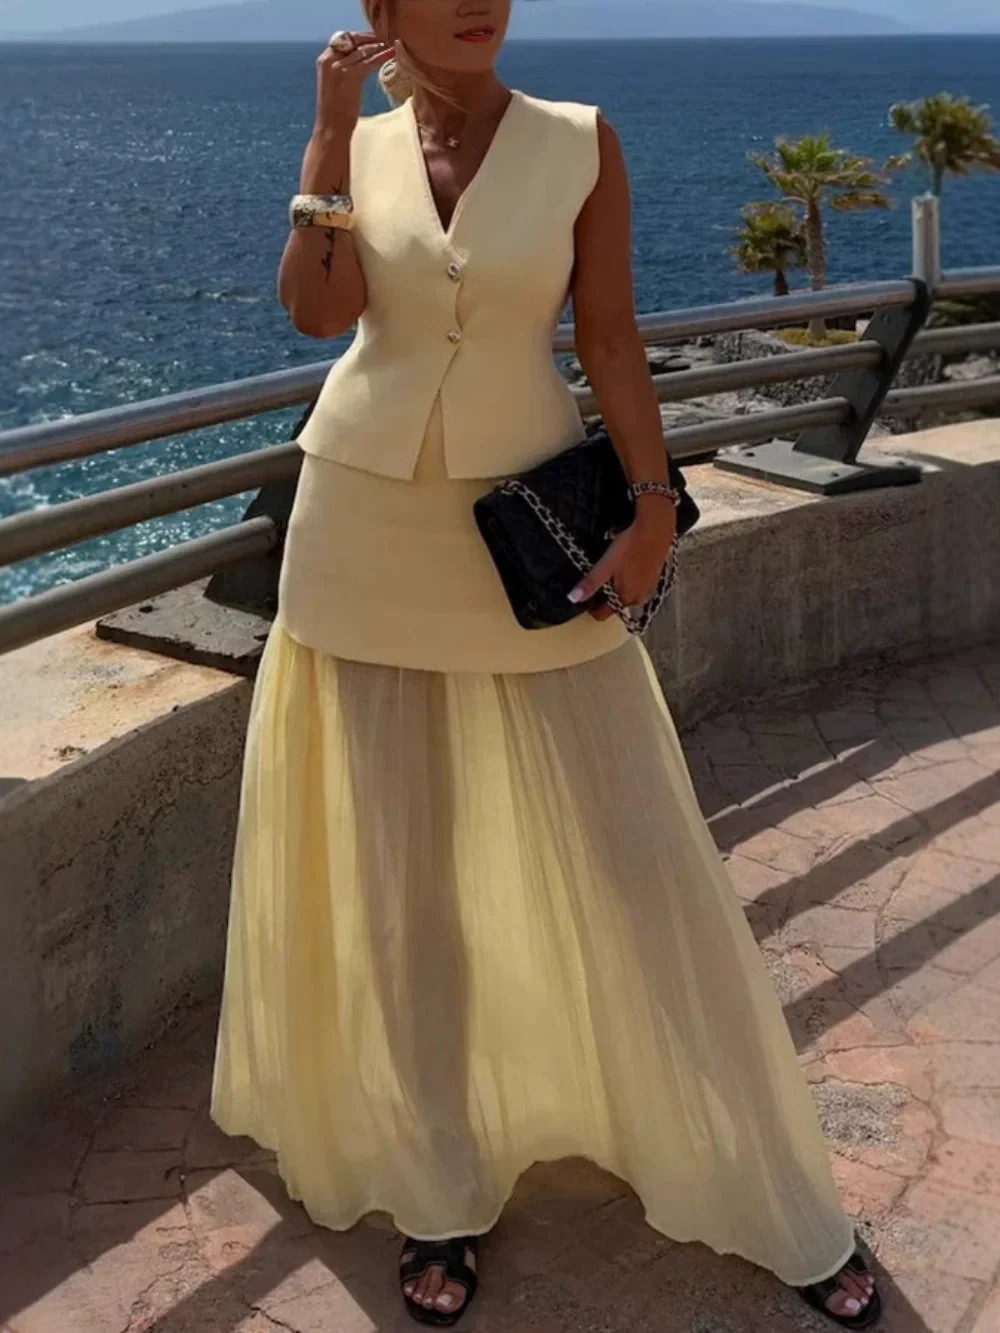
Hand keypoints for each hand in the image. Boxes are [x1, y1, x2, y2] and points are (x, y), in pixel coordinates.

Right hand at [315, 30, 394, 131]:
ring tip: (393, 42)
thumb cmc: (336, 111)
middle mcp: (330, 60)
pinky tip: (393, 52)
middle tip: (386, 36)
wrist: (332, 127)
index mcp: (324, 60)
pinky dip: (383, 55)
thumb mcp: (335, 84)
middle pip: (354, 40)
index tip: (374, 36)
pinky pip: (370, 61)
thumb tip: (358, 61)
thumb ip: (342, 69)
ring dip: (380, 45)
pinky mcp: (351, 76)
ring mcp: (340, 67)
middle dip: (371, 38)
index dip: (361, 37)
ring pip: (364, 50)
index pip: (344, 39)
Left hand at [569, 501, 677, 621]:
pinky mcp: (655, 577)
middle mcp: (638, 598)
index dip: (591, 607)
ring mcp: (648, 588)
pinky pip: (637, 585)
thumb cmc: (630, 547)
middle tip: (598, 576)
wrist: (655, 529)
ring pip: (627, 594)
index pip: (603, 614)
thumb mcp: (606, 565)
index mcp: (625, 598)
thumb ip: (590, 584)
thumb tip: (573, 599)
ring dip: (618, 587)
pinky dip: (630, 579)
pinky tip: (627, 564)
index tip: (585, 593)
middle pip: (615, 604)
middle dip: (605, 596)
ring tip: (612, 568)